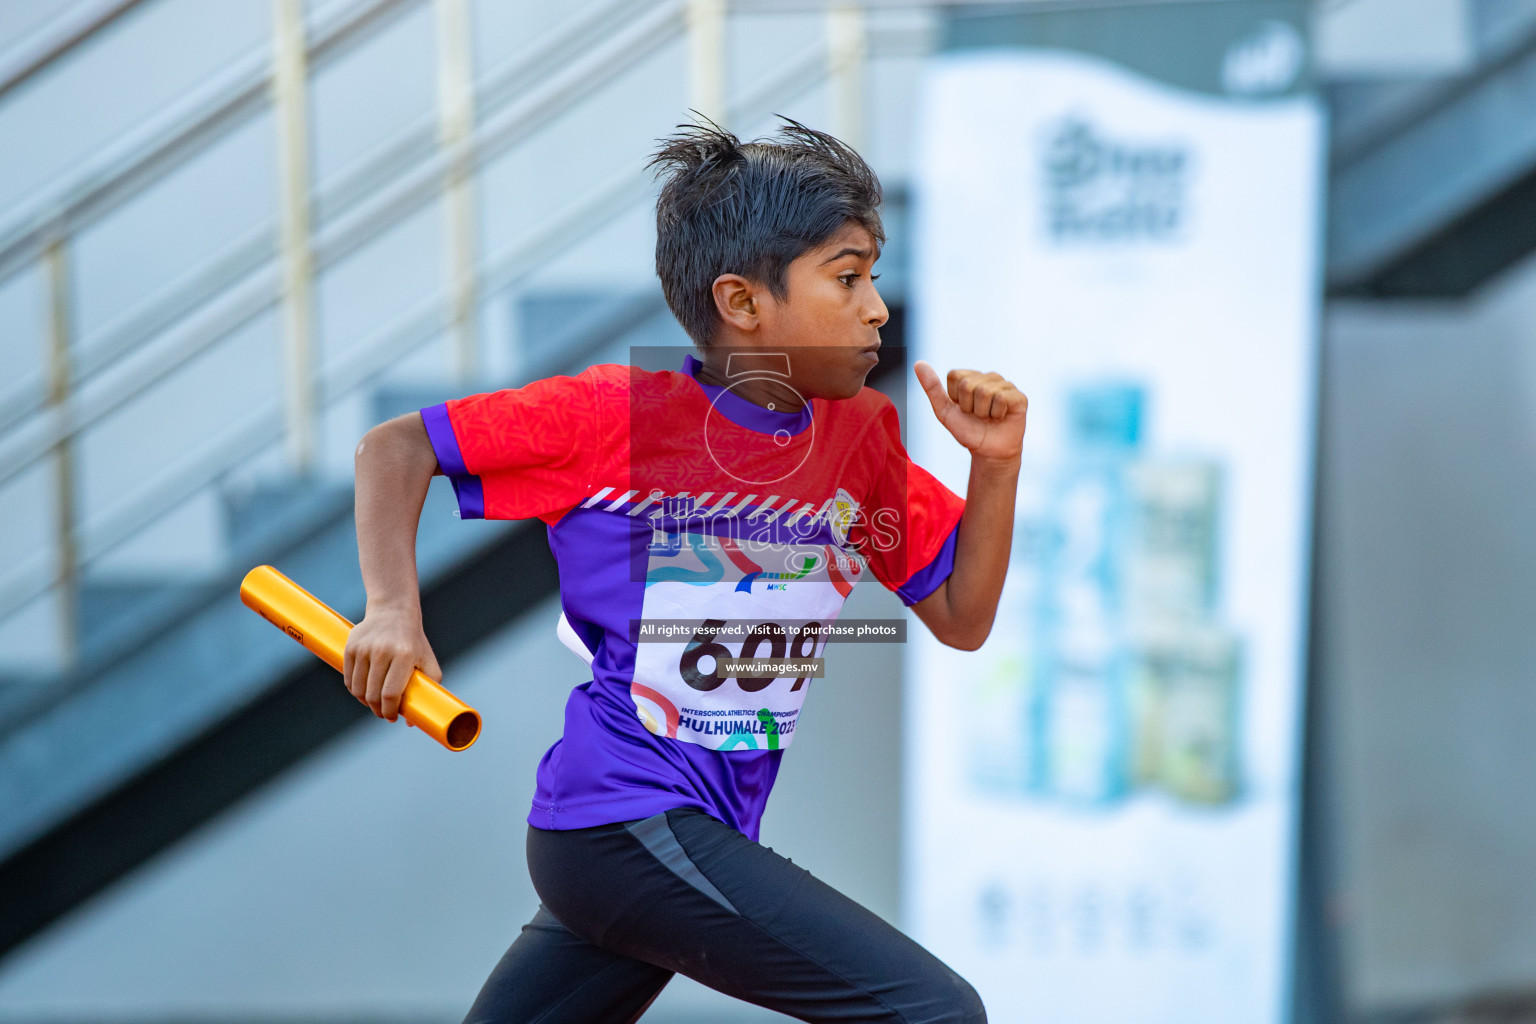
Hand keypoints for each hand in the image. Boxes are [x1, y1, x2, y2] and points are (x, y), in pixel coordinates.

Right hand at [341, 603, 442, 721]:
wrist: (393, 612)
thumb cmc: (413, 642)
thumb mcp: (427, 661)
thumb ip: (428, 689)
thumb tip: (412, 722)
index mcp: (404, 655)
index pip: (391, 693)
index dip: (390, 711)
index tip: (393, 718)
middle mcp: (382, 651)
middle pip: (373, 695)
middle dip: (378, 710)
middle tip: (384, 714)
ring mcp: (364, 648)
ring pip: (358, 690)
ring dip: (365, 703)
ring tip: (374, 704)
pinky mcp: (351, 647)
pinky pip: (349, 679)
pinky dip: (355, 691)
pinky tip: (364, 692)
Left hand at [914, 361, 1027, 462]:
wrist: (988, 452)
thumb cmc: (968, 431)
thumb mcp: (944, 412)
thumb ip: (932, 388)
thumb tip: (918, 363)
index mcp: (970, 377)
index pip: (955, 375)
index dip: (955, 397)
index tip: (962, 409)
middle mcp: (989, 377)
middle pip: (968, 384)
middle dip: (968, 407)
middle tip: (977, 416)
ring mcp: (1005, 385)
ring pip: (985, 391)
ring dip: (982, 412)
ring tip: (988, 418)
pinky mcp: (1019, 397)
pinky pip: (1002, 398)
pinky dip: (997, 414)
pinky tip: (1000, 418)